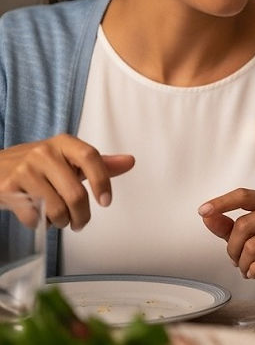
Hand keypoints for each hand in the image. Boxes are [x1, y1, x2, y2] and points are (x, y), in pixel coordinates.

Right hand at [0, 134, 134, 229]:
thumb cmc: (39, 166)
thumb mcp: (68, 159)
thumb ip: (99, 163)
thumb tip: (130, 161)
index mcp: (64, 143)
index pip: (91, 157)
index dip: (102, 181)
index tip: (106, 202)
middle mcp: (44, 152)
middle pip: (75, 192)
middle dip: (82, 216)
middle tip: (80, 223)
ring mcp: (24, 169)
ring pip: (55, 208)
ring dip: (61, 222)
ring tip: (60, 220)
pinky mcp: (8, 188)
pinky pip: (34, 217)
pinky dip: (40, 224)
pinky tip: (39, 218)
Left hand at [198, 187, 254, 300]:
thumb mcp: (247, 238)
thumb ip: (227, 226)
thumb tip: (207, 216)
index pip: (244, 196)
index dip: (222, 203)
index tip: (203, 211)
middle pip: (244, 225)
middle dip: (233, 248)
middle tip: (235, 260)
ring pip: (253, 245)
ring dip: (243, 263)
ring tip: (246, 268)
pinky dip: (254, 270)